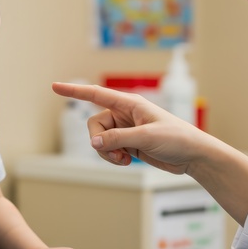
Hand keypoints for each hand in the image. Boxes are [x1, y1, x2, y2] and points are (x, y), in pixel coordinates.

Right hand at [52, 82, 206, 174]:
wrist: (193, 156)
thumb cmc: (177, 139)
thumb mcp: (147, 137)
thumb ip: (118, 138)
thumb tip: (94, 143)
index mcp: (129, 104)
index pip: (95, 94)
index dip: (74, 91)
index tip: (54, 86)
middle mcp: (124, 114)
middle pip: (95, 125)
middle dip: (100, 141)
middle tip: (116, 154)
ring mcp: (125, 129)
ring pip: (100, 139)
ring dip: (107, 152)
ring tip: (124, 160)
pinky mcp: (128, 143)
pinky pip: (108, 149)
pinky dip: (113, 158)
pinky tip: (127, 161)